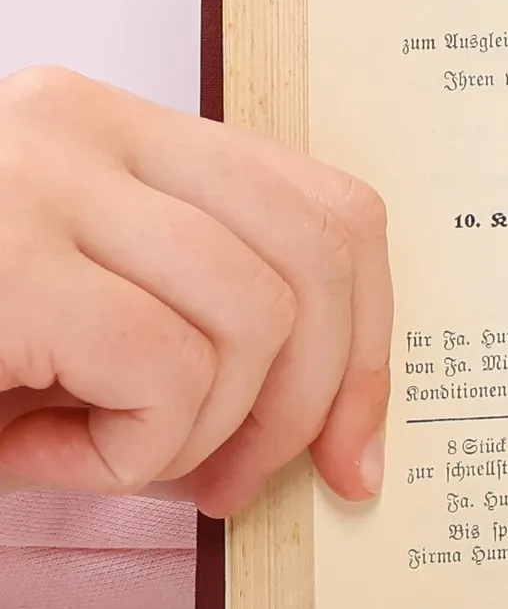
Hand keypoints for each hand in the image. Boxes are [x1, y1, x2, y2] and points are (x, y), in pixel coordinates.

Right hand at [0, 67, 391, 516]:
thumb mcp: (82, 315)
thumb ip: (192, 316)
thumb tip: (335, 416)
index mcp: (116, 128)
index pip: (325, 208)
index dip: (370, 339)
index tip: (356, 446)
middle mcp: (84, 124)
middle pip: (322, 253)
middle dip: (314, 398)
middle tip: (232, 484)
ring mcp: (41, 179)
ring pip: (255, 322)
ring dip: (196, 434)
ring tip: (90, 456)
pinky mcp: (8, 257)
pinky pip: (167, 372)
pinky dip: (127, 454)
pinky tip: (34, 457)